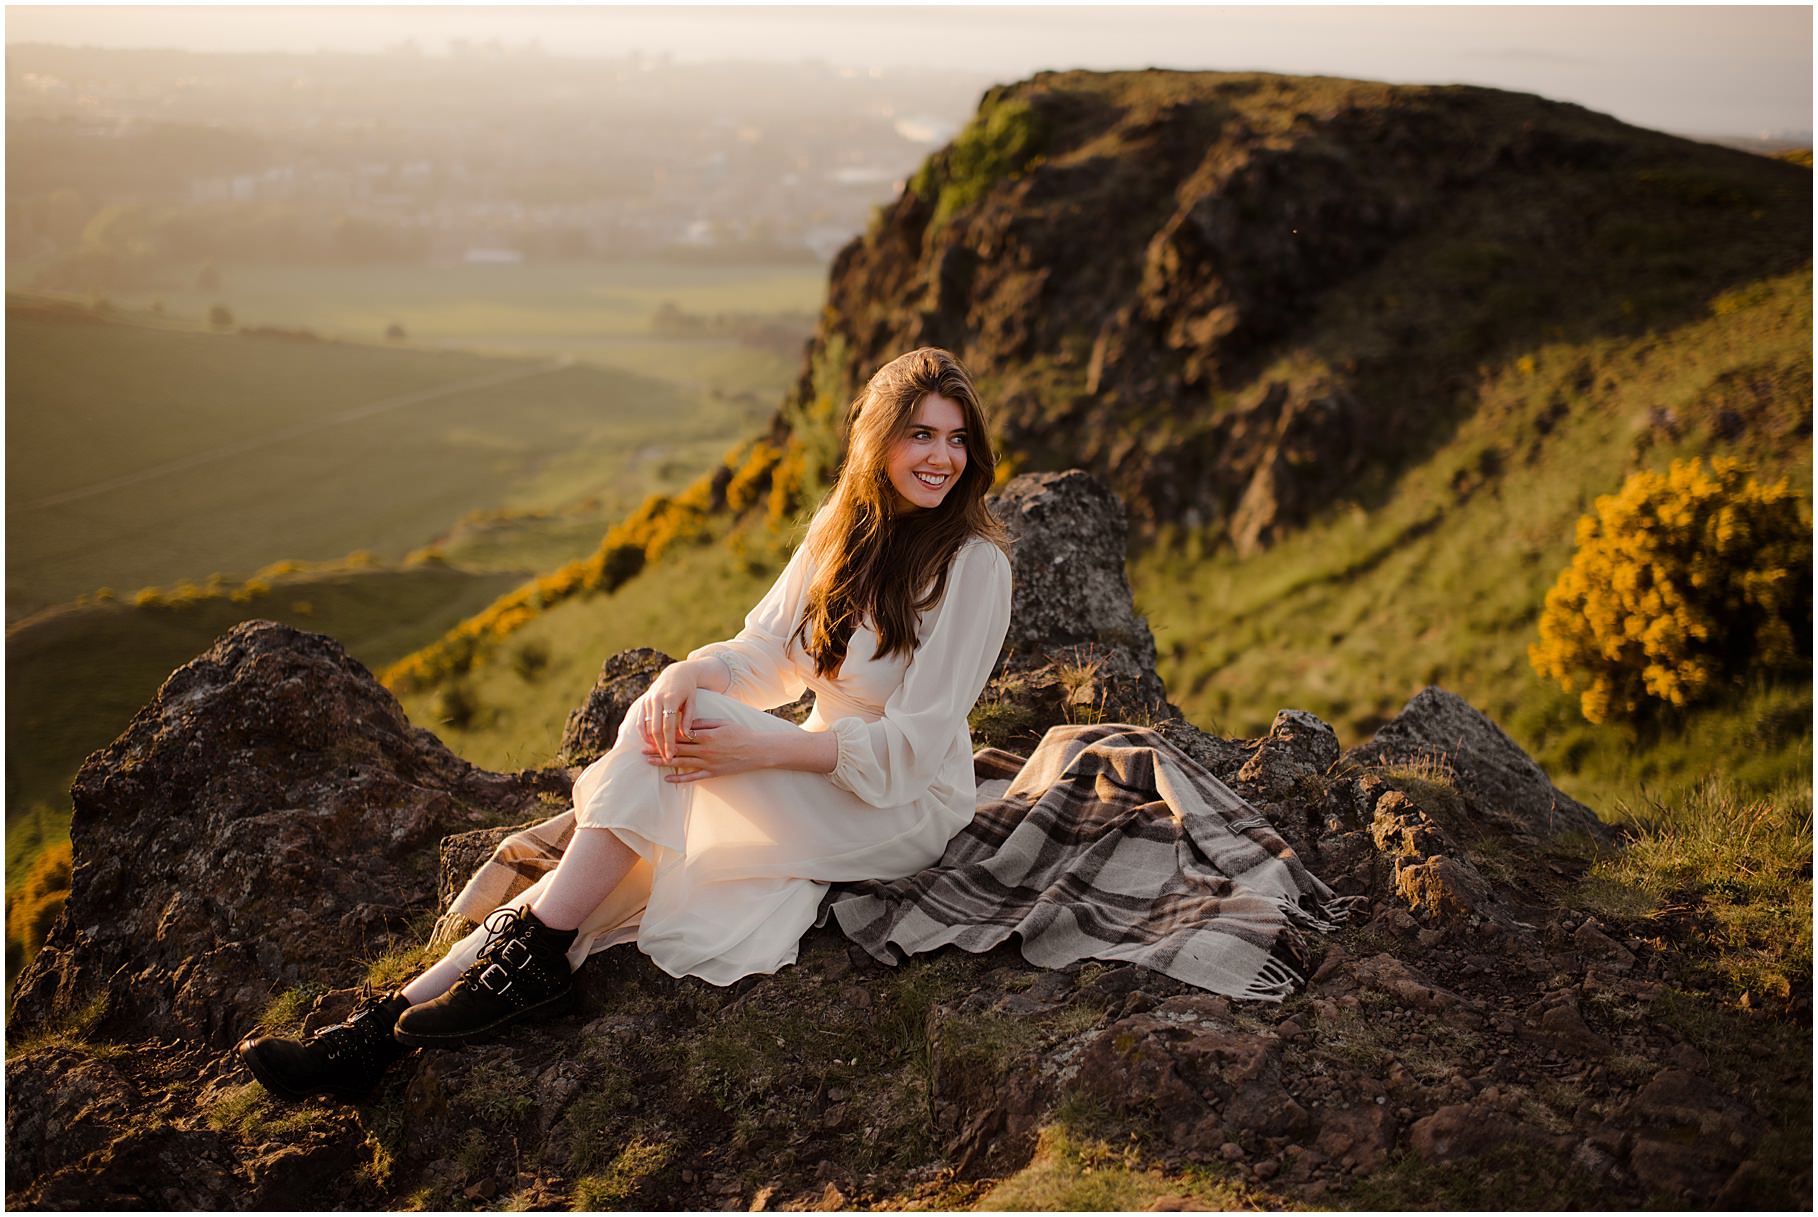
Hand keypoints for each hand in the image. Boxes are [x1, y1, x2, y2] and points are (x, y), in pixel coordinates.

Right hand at [638, 663, 702, 764]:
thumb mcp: (692, 701)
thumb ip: (688, 718)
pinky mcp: (643, 702)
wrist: (677, 672)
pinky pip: (640, 720)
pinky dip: (643, 733)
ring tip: (658, 753)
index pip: (668, 726)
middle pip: (655, 729)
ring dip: (650, 741)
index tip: (671, 756)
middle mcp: (656, 700)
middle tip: (665, 759)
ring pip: (646, 726)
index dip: (669, 743)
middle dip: (660, 746)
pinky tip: (649, 742)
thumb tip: (685, 736)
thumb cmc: (688, 689)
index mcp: (670, 699)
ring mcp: (648, 700)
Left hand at [642, 718, 765, 783]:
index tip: (651, 735)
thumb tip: (685, 724)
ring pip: (681, 762)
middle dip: (657, 749)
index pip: (680, 735)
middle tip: (641, 750)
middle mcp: (704, 750)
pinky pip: (693, 777)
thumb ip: (703, 724)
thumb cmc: (741, 733)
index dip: (664, 735)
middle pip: (676, 749)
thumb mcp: (722, 723)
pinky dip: (679, 778)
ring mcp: (708, 763)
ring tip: (648, 762)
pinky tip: (667, 778)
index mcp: (706, 736)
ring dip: (663, 762)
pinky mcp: (713, 773)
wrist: (758, 750)